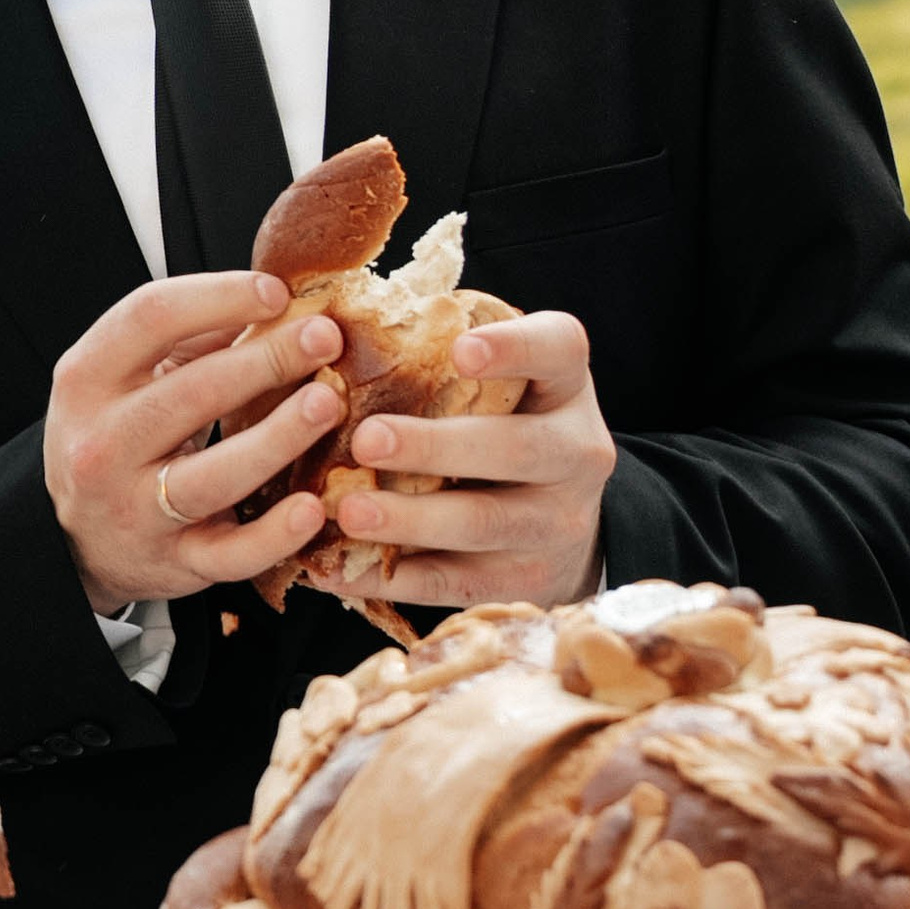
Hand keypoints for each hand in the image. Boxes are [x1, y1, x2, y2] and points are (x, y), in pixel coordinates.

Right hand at [44, 270, 345, 613]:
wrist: (75, 540)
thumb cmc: (117, 439)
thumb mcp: (128, 377)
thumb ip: (192, 336)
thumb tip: (275, 299)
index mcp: (88, 378)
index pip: (150, 318)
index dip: (218, 298)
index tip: (278, 292)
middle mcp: (103, 444)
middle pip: (190, 393)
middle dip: (267, 360)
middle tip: (325, 338)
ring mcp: (136, 508)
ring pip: (212, 475)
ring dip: (277, 438)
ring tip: (328, 404)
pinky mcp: (173, 561)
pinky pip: (228, 553)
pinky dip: (273, 535)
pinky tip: (313, 509)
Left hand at [329, 310, 614, 612]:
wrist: (557, 520)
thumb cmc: (498, 422)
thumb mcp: (495, 379)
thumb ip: (437, 352)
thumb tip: (331, 326)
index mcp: (565, 383)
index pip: (558, 349)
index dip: (514, 348)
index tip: (461, 351)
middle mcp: (578, 451)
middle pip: (517, 449)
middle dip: (437, 446)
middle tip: (367, 439)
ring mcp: (559, 522)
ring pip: (486, 523)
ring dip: (412, 520)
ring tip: (349, 512)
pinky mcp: (529, 582)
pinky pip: (457, 582)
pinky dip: (392, 577)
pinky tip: (338, 568)